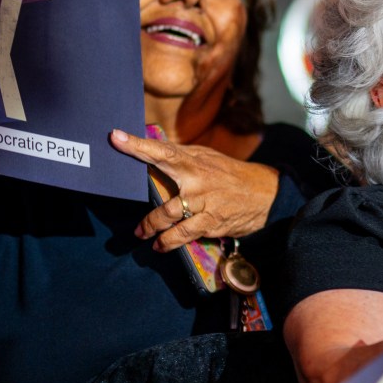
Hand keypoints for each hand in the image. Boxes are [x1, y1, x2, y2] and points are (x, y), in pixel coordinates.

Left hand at [110, 128, 280, 248]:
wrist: (266, 194)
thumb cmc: (230, 174)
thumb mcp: (208, 158)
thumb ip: (181, 156)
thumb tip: (153, 148)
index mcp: (195, 161)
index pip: (162, 151)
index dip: (138, 145)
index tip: (116, 137)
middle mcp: (198, 181)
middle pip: (163, 194)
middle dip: (146, 205)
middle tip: (131, 218)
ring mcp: (204, 203)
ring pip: (169, 216)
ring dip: (151, 227)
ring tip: (141, 233)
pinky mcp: (212, 222)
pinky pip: (185, 234)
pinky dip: (169, 241)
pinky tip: (161, 245)